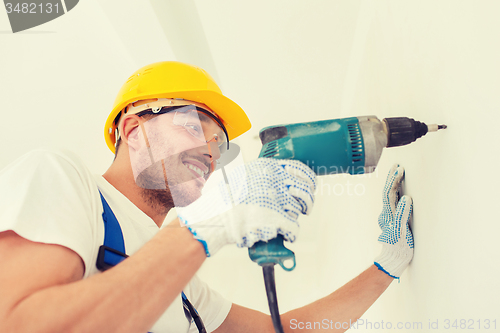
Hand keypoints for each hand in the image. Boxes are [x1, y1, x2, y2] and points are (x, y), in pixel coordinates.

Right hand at [177, 158, 315, 256]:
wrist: (215, 217)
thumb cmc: (223, 198)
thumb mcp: (238, 174)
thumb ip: (252, 171)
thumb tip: (256, 167)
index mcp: (267, 168)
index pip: (300, 169)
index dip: (309, 179)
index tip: (310, 186)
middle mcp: (275, 181)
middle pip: (305, 191)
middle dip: (307, 201)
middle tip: (304, 208)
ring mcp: (277, 200)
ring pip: (298, 210)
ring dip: (294, 217)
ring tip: (286, 220)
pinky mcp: (277, 220)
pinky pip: (294, 228)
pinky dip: (292, 234)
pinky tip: (288, 236)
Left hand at [374, 164, 413, 278]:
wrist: (393, 259)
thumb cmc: (399, 247)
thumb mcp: (402, 232)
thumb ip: (403, 214)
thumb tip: (406, 198)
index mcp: (388, 215)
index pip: (389, 194)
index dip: (394, 180)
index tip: (399, 169)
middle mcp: (386, 214)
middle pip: (387, 192)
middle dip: (392, 178)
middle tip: (397, 166)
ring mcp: (388, 216)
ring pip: (389, 196)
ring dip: (393, 184)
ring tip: (398, 172)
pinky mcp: (392, 220)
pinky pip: (393, 202)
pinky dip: (396, 192)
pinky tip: (400, 189)